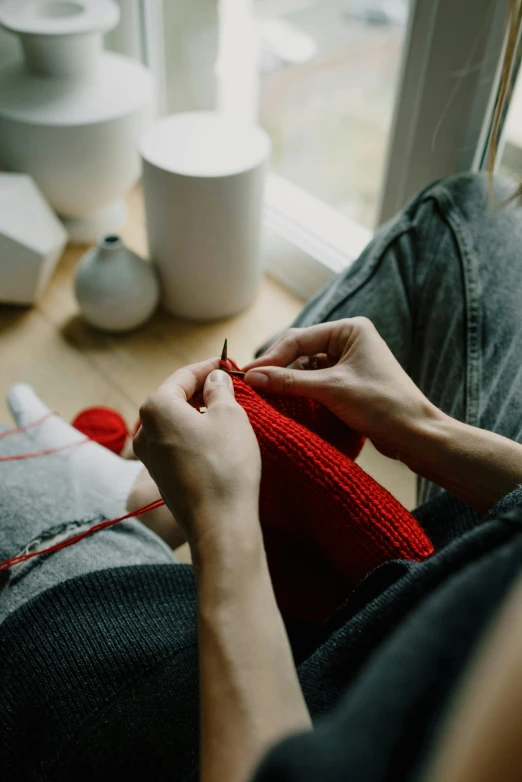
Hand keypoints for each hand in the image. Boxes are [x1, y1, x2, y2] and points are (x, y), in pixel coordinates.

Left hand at [134, 359, 260, 552]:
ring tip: (228, 413)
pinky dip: (195, 435)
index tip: (227, 363)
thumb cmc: (225, 464)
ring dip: (200, 414)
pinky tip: (218, 440)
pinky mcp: (161, 475)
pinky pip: (177, 443)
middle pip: (176, 397)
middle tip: (231, 387)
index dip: (208, 367)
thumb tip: (214, 378)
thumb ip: (220, 389)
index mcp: (156, 407)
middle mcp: (144, 429)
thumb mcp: (230, 415)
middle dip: (202, 390)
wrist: (218, 522)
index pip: (183, 375)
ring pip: (176, 422)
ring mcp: (149, 455)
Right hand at [243, 318, 444, 458]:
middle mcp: (349, 340)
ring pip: (306, 367)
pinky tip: (284, 401)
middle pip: (300, 351)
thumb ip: (289, 381)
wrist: (414, 434)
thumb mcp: (331, 390)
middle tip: (251, 385)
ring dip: (287, 381)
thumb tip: (252, 377)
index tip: (247, 375)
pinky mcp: (348, 381)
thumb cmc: (381, 404)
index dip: (271, 358)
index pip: (298, 339)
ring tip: (263, 395)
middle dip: (277, 368)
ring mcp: (348, 361)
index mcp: (349, 329)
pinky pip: (316, 381)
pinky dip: (300, 390)